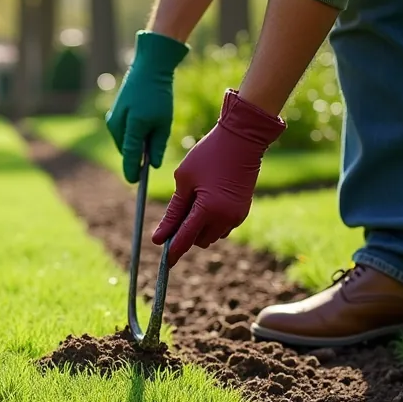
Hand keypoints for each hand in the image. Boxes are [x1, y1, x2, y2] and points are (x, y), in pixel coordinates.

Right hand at [105, 31, 189, 181]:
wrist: (148, 68)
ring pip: (124, 142)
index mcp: (133, 127)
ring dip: (135, 144)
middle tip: (151, 156)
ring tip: (150, 132)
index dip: (133, 172)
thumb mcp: (164, 121)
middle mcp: (118, 125)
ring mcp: (113, 120)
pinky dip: (131, 134)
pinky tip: (143, 124)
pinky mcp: (112, 115)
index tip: (135, 183)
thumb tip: (152, 165)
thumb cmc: (159, 94)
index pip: (131, 157)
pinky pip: (122, 133)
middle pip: (127, 151)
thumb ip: (157, 145)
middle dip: (137, 157)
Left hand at [152, 90, 285, 261]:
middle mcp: (225, 218)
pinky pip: (222, 227)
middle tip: (179, 211)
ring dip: (199, 228)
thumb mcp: (184, 180)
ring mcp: (237, 216)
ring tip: (195, 199)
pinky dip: (212, 221)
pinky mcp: (243, 212)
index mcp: (208, 209)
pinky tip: (208, 199)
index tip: (164, 262)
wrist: (242, 139)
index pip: (185, 240)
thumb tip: (159, 238)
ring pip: (211, 236)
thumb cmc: (208, 155)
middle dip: (186, 234)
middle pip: (198, 241)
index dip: (172, 252)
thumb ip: (173, 212)